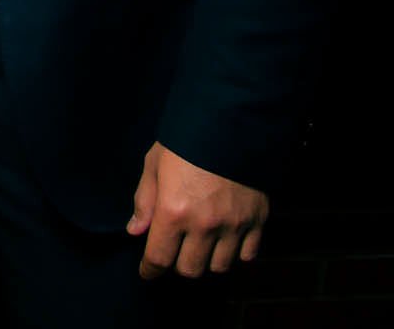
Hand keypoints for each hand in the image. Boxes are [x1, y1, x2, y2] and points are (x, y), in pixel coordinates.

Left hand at [126, 142, 267, 279]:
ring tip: (202, 244)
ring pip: (219, 266)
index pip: (158, 259)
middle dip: (178, 263)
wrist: (231, 121)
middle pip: (189, 269)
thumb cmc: (186, 139)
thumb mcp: (154, 163)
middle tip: (176, 249)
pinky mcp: (257, 220)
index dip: (150, 270)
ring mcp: (233, 225)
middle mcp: (204, 225)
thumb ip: (144, 200)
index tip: (148, 271)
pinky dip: (237, 253)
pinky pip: (248, 255)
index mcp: (173, 211)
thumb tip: (136, 230)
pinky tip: (228, 240)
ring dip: (207, 260)